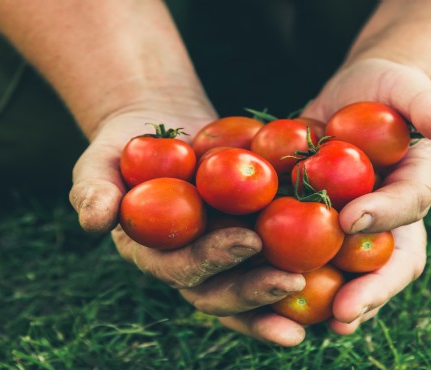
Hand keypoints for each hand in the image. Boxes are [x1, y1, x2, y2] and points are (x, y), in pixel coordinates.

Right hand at [68, 94, 306, 345]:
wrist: (158, 131)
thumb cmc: (124, 147)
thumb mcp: (100, 161)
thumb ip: (93, 189)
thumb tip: (93, 220)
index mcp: (155, 256)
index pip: (181, 270)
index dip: (211, 262)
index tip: (246, 241)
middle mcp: (191, 266)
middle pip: (221, 293)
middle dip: (255, 291)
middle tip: (292, 281)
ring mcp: (221, 256)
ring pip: (252, 287)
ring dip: (283, 297)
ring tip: (320, 297)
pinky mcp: (249, 238)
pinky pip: (275, 258)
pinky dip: (304, 266)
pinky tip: (338, 268)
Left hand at [299, 58, 430, 330]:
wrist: (353, 98)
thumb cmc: (386, 89)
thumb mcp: (406, 85)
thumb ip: (427, 101)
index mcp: (416, 186)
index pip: (409, 205)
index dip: (384, 215)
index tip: (352, 220)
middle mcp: (390, 219)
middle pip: (387, 263)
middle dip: (369, 291)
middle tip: (344, 314)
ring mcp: (356, 230)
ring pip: (351, 275)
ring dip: (331, 301)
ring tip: (306, 326)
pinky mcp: (320, 229)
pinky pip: (310, 259)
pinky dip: (292, 277)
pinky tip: (264, 294)